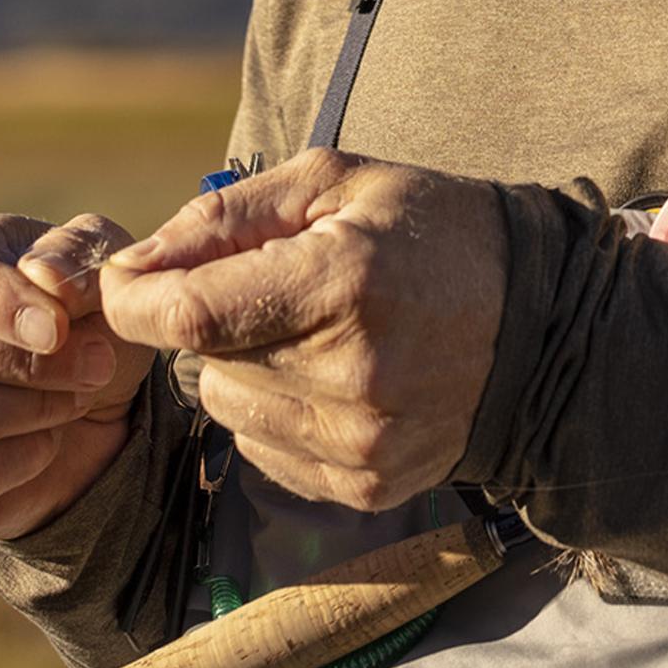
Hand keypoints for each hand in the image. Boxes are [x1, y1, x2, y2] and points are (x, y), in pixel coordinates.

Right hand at [0, 211, 153, 538]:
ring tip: (79, 392)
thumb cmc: (79, 307)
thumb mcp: (95, 260)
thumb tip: (46, 276)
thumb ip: (75, 253)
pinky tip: (49, 438)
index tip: (58, 325)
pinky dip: (24, 457)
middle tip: (95, 361)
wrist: (94, 395)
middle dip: (29, 358)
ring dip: (34, 406)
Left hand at [98, 149, 507, 511]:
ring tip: (315, 329)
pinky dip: (280, 409)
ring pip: (230, 409)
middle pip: (206, 361)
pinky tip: (336, 373)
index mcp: (345, 281)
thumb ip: (224, 216)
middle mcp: (352, 373)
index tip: (130, 279)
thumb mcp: (336, 183)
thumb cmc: (429, 230)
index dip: (137, 298)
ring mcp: (362, 440)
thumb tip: (131, 267)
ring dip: (249, 367)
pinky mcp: (365, 484)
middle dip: (215, 318)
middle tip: (276, 284)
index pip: (190, 315)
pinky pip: (265, 450)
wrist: (537, 315)